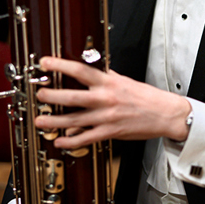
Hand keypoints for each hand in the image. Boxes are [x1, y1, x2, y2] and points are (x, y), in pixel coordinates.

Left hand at [33, 56, 191, 149]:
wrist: (165, 114)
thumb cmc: (146, 97)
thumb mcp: (124, 80)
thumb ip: (105, 77)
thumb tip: (87, 72)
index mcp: (109, 82)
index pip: (81, 70)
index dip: (61, 65)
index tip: (46, 62)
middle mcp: (106, 99)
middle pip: (73, 97)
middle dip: (52, 96)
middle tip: (39, 94)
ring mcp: (106, 117)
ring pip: (75, 120)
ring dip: (55, 121)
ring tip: (40, 120)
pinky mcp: (110, 133)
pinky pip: (86, 138)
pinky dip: (71, 141)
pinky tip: (60, 141)